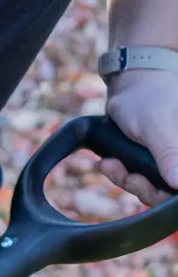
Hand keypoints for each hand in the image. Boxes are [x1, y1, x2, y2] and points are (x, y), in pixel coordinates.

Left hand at [102, 69, 177, 205]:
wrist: (130, 84)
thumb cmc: (148, 98)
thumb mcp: (157, 126)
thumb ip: (168, 153)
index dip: (165, 192)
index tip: (142, 183)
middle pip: (167, 191)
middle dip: (141, 186)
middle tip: (119, 171)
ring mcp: (168, 160)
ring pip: (151, 187)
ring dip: (127, 180)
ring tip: (108, 164)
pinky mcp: (151, 161)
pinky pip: (138, 178)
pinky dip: (121, 174)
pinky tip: (106, 163)